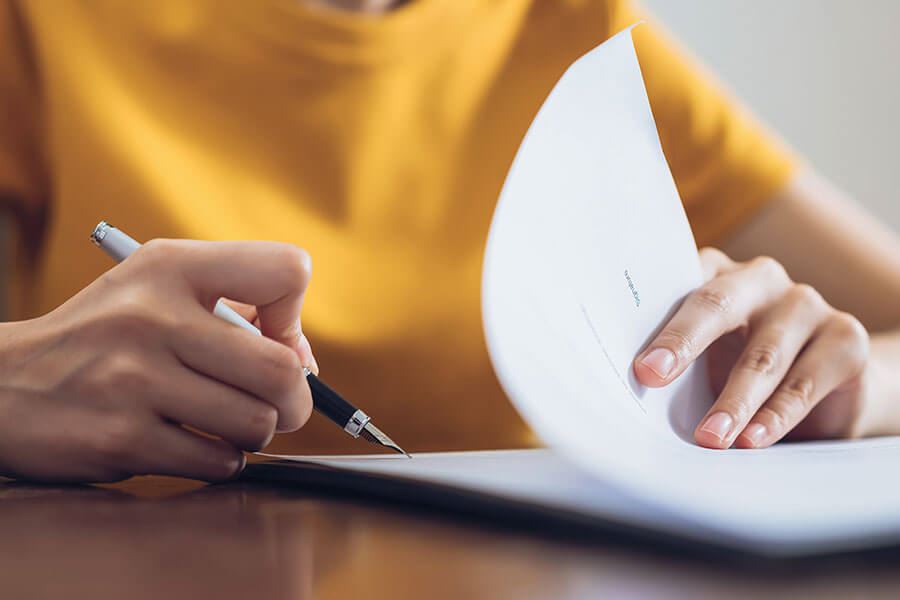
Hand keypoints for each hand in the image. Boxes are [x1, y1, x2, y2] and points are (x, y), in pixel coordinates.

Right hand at [0, 239, 316, 481]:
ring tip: (222, 422)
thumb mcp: (158, 287)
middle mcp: (153, 317)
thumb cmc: (105, 336)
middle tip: (278, 405)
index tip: (272, 339)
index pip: (286, 271)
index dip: (294, 315)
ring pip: (256, 422)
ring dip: (253, 433)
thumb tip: (305, 361)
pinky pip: (217, 461)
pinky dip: (218, 460)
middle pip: (283, 369)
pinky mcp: (122, 438)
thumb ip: (238, 305)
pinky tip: (189, 444)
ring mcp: (134, 379)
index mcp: (170, 267)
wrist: (3, 385)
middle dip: (296, 399)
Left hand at [633, 248, 869, 448]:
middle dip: (682, 342)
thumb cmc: (740, 370)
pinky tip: (754, 438)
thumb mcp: (704, 362)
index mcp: (714, 274)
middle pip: (717, 304)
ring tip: (710, 437)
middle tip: (651, 377)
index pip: (676, 284)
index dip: (652, 319)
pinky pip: (805, 380)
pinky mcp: (845, 337)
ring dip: (733, 399)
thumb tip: (629, 391)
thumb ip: (674, 363)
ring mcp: (805, 303)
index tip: (634, 360)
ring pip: (763, 353)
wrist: (826, 391)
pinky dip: (777, 414)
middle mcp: (759, 278)